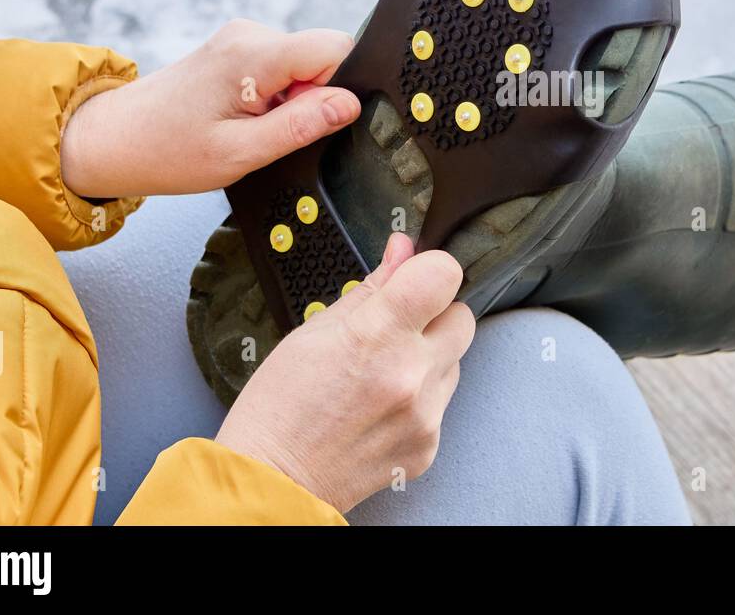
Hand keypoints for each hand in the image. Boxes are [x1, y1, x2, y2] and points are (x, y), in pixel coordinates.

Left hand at [60, 19, 359, 197]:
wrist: (115, 139)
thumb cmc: (167, 149)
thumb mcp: (241, 152)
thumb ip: (301, 126)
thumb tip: (349, 105)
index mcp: (253, 54)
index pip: (335, 48)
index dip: (338, 89)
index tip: (308, 120)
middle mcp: (250, 35)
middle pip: (322, 56)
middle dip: (313, 98)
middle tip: (270, 130)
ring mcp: (242, 38)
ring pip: (304, 64)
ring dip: (292, 100)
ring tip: (250, 126)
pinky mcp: (238, 49)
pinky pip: (283, 67)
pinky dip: (277, 96)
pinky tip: (244, 116)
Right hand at [214, 234, 474, 512]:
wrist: (272, 481)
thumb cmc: (280, 408)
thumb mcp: (314, 331)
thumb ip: (371, 288)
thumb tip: (402, 251)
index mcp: (378, 335)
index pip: (444, 274)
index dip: (431, 269)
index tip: (415, 278)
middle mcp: (411, 374)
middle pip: (462, 317)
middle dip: (435, 315)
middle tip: (395, 330)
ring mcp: (424, 414)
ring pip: (454, 362)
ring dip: (428, 359)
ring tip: (379, 375)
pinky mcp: (428, 445)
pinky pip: (441, 403)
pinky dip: (419, 399)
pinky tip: (381, 407)